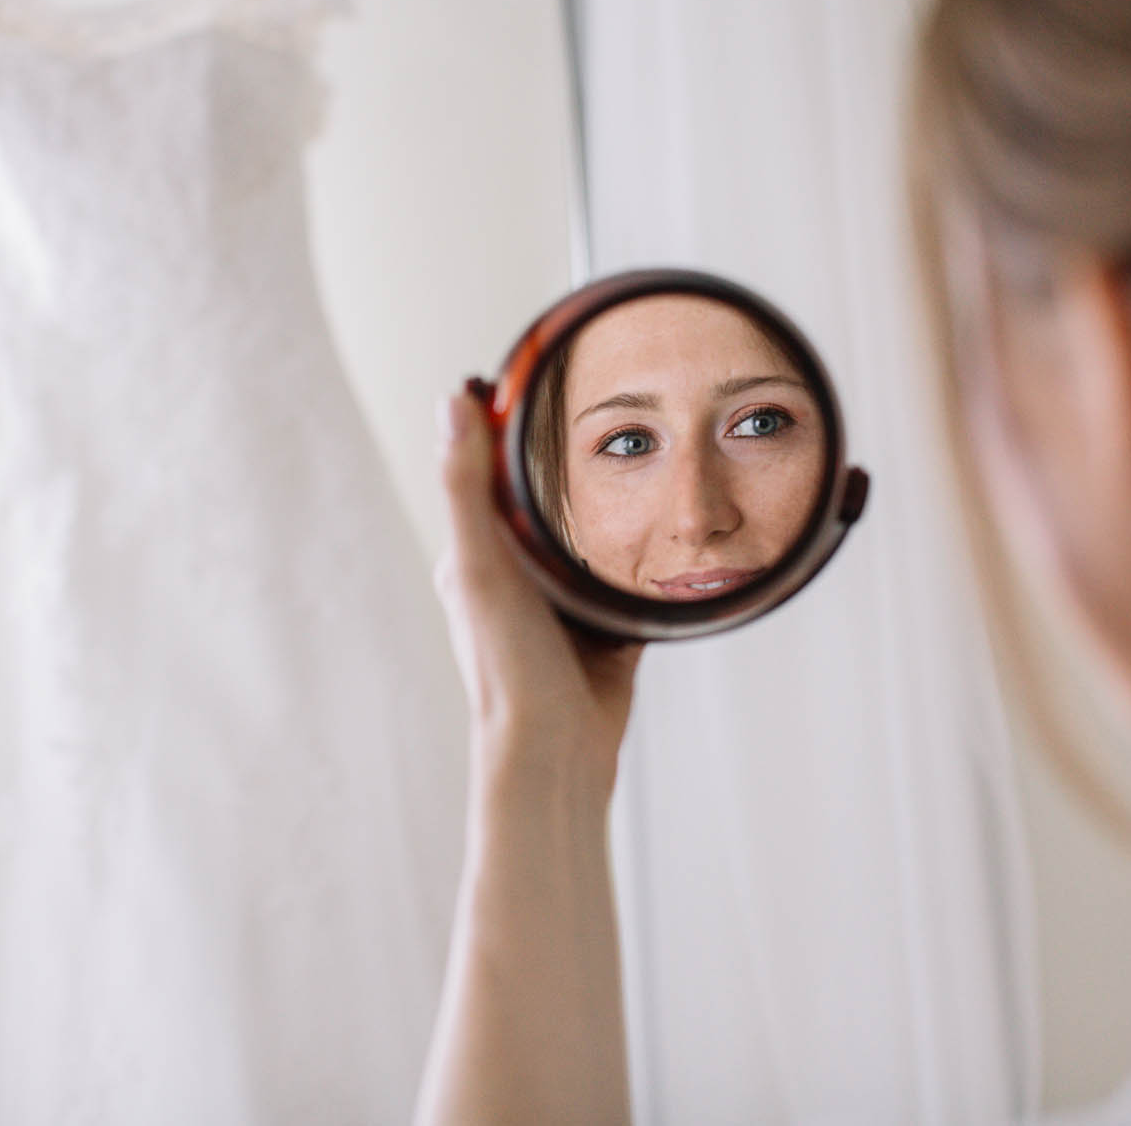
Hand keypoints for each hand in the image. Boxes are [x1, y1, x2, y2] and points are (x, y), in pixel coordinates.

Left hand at [435, 389, 643, 797]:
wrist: (557, 756)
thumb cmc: (509, 667)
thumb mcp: (482, 566)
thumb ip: (469, 489)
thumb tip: (453, 405)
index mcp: (476, 559)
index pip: (489, 477)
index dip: (508, 429)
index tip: (539, 375)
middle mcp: (516, 580)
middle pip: (546, 507)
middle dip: (572, 462)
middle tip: (611, 409)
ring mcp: (563, 609)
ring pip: (591, 543)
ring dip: (616, 510)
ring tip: (654, 459)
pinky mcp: (607, 636)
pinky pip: (630, 585)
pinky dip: (650, 563)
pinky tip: (677, 538)